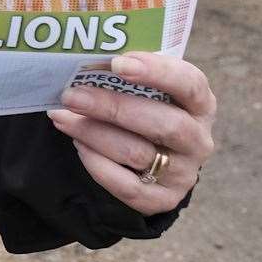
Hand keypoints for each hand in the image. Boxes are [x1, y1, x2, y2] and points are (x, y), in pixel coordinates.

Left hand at [48, 52, 216, 214]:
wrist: (152, 153)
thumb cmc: (144, 107)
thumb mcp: (146, 87)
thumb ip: (125, 75)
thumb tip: (79, 63)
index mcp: (200, 103)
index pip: (189, 84)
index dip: (157, 73)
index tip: (118, 64)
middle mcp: (198, 140)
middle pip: (164, 124)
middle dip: (112, 108)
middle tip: (71, 96)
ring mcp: (184, 173)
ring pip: (138, 154)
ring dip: (93, 134)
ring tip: (62, 117)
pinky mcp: (163, 199)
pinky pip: (128, 187)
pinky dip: (97, 165)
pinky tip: (79, 145)